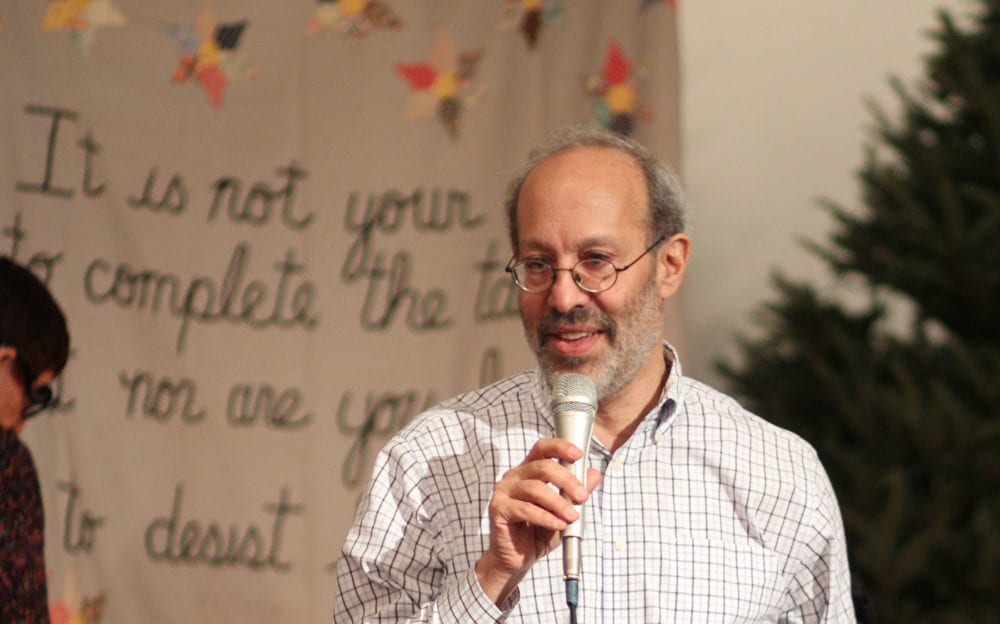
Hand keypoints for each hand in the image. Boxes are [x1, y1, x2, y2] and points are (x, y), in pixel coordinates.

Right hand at [474, 438, 601, 604]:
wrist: (516, 560)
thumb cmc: (537, 533)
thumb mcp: (564, 512)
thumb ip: (576, 493)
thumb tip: (595, 474)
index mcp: (528, 471)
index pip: (542, 449)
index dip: (560, 447)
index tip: (578, 455)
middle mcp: (514, 477)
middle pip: (542, 466)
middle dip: (567, 481)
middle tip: (582, 497)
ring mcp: (503, 492)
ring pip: (535, 488)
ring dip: (558, 503)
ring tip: (572, 517)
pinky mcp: (498, 509)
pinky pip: (525, 509)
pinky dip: (545, 517)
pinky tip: (558, 525)